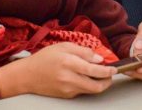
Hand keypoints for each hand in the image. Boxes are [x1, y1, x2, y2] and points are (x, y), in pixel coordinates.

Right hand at [0, 42, 116, 98]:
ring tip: (99, 74)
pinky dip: (88, 84)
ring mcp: (67, 89)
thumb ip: (84, 51)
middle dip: (107, 81)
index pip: (94, 70)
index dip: (107, 70)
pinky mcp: (66, 95)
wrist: (27, 75)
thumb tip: (99, 59)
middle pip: (96, 86)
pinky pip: (82, 91)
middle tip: (110, 74)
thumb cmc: (45, 58)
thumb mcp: (64, 46)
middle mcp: (69, 78)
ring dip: (99, 83)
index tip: (114, 68)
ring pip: (91, 90)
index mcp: (69, 63)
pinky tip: (85, 76)